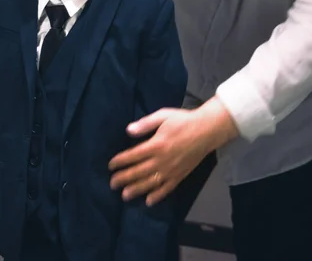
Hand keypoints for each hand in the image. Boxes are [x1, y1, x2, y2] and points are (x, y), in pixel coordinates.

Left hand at [108, 96, 238, 205]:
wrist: (208, 130)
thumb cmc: (183, 121)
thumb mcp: (162, 116)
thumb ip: (145, 124)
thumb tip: (128, 131)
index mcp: (156, 145)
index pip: (133, 155)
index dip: (120, 161)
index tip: (110, 166)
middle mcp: (162, 160)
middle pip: (139, 172)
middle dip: (123, 178)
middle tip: (112, 184)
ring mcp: (172, 170)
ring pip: (151, 183)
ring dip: (136, 190)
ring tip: (124, 195)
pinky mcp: (181, 175)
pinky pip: (168, 188)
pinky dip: (158, 196)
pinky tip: (149, 202)